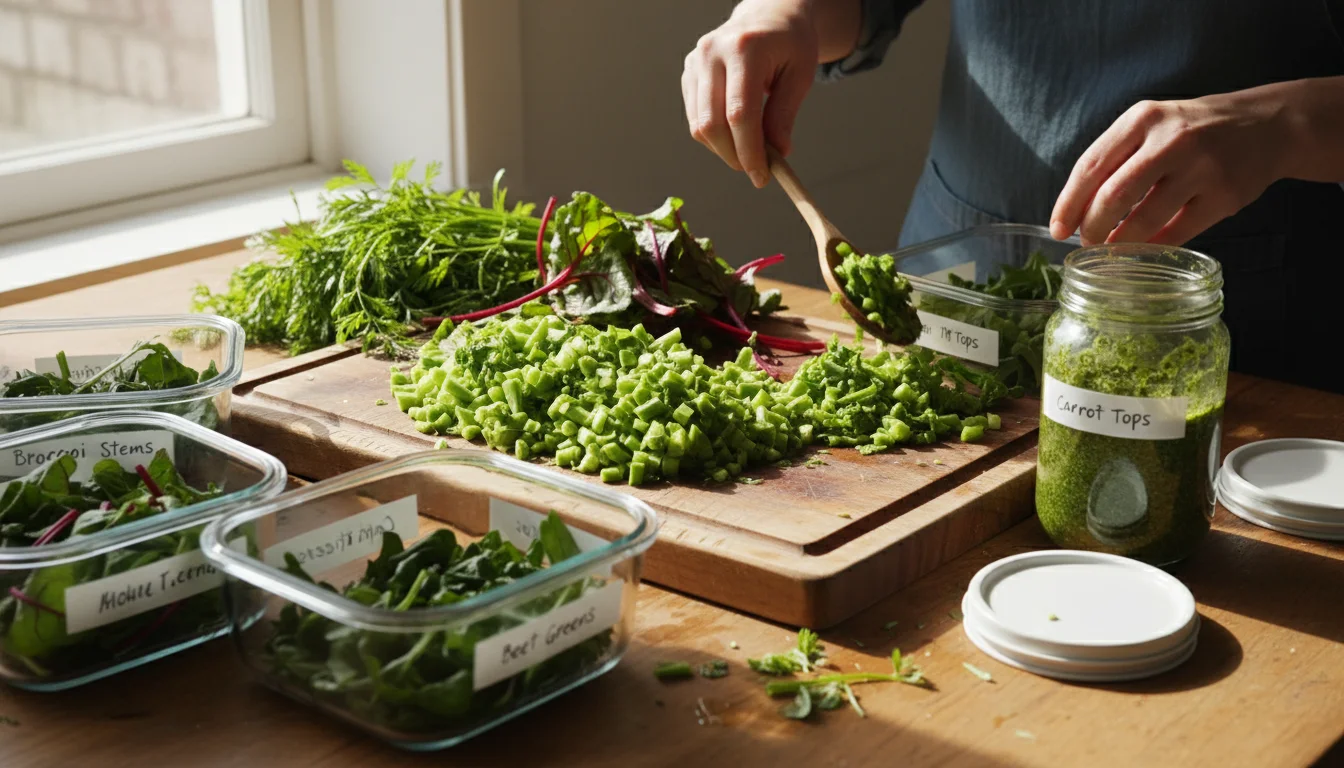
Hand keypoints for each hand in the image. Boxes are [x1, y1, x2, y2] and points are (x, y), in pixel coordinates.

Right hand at [681, 0, 819, 187]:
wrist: (768, 15)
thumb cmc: (790, 43)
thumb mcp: (800, 75)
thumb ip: (784, 114)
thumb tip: (777, 153)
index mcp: (744, 48)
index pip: (740, 114)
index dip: (749, 151)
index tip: (762, 176)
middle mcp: (712, 53)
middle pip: (713, 124)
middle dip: (734, 156)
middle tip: (756, 171)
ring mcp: (695, 62)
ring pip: (700, 126)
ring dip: (724, 150)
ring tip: (749, 152)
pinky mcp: (688, 72)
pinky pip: (696, 118)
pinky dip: (715, 136)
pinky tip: (736, 135)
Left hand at [1049, 87, 1294, 245]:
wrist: (1267, 125)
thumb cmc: (1192, 130)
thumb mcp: (1151, 126)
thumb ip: (1115, 159)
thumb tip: (1075, 210)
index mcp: (1142, 119)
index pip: (1090, 167)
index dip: (1068, 204)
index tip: (1058, 229)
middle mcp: (1171, 140)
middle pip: (1113, 196)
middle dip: (1092, 228)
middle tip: (1086, 243)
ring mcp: (1201, 168)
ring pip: (1144, 219)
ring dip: (1120, 242)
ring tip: (1111, 249)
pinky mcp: (1224, 196)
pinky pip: (1177, 232)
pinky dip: (1154, 246)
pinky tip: (1144, 250)